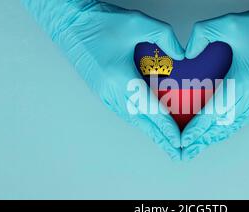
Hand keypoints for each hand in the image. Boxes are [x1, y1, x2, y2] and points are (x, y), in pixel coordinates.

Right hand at [21, 0, 183, 158]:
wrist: (68, 23)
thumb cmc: (97, 22)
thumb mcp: (137, 22)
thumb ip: (164, 36)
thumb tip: (181, 53)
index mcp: (120, 78)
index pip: (149, 108)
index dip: (165, 126)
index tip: (177, 140)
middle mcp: (111, 91)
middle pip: (140, 121)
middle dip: (160, 138)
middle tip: (175, 151)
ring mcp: (104, 93)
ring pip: (131, 118)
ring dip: (149, 130)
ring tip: (164, 141)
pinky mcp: (101, 90)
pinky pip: (123, 111)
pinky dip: (138, 120)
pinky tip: (146, 122)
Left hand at [181, 0, 248, 158]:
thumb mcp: (229, 23)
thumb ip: (203, 34)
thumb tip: (187, 53)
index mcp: (245, 80)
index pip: (215, 111)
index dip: (198, 128)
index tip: (184, 140)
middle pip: (223, 125)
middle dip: (202, 140)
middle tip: (185, 152)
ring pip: (235, 125)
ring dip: (216, 137)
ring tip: (198, 147)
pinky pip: (244, 118)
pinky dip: (229, 128)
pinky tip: (219, 132)